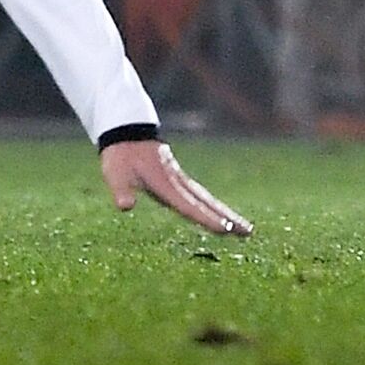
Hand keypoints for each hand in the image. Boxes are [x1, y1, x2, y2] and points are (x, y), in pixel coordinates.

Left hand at [101, 137, 249, 236]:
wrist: (127, 132)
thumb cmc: (120, 157)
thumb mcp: (115, 174)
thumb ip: (121, 190)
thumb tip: (125, 207)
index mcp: (165, 184)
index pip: (188, 206)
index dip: (206, 218)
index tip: (226, 229)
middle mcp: (178, 182)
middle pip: (207, 203)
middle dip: (228, 218)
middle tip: (249, 232)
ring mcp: (181, 180)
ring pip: (208, 199)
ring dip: (227, 213)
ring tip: (246, 229)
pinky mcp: (179, 178)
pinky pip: (202, 196)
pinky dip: (215, 206)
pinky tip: (223, 215)